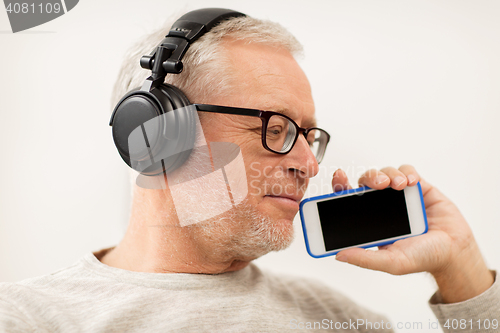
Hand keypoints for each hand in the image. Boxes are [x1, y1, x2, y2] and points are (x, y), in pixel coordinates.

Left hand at [331, 165, 493, 302]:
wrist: (455, 252)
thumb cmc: (423, 258)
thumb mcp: (391, 262)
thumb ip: (365, 258)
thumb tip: (339, 255)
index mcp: (370, 220)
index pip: (349, 199)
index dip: (341, 186)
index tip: (339, 177)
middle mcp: (382, 205)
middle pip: (366, 181)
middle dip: (369, 178)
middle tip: (378, 185)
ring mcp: (400, 195)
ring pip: (385, 173)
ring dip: (389, 174)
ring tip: (398, 185)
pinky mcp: (418, 188)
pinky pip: (407, 171)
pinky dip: (407, 172)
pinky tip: (411, 183)